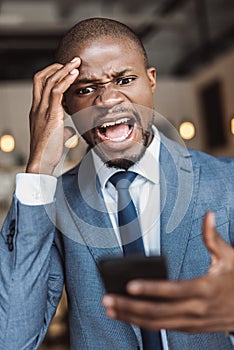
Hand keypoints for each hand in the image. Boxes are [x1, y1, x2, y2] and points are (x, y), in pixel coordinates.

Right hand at [26, 57, 80, 174]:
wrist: (41, 161)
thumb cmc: (48, 151)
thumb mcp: (55, 136)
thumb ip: (62, 129)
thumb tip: (69, 129)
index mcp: (37, 110)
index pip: (39, 84)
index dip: (51, 73)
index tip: (65, 70)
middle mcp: (37, 107)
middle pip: (41, 77)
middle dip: (57, 66)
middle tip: (72, 61)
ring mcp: (42, 110)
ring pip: (50, 81)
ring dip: (64, 69)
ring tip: (76, 62)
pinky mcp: (50, 115)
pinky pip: (56, 92)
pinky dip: (65, 80)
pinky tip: (74, 75)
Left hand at [103, 212, 233, 332]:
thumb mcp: (230, 257)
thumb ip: (213, 237)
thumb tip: (208, 216)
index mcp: (204, 289)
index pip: (172, 290)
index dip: (150, 288)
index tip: (130, 285)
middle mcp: (196, 309)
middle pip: (158, 311)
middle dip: (130, 306)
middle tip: (109, 299)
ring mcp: (192, 321)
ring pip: (158, 323)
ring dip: (132, 317)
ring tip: (113, 310)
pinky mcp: (190, 327)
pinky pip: (164, 327)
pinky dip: (144, 323)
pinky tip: (130, 316)